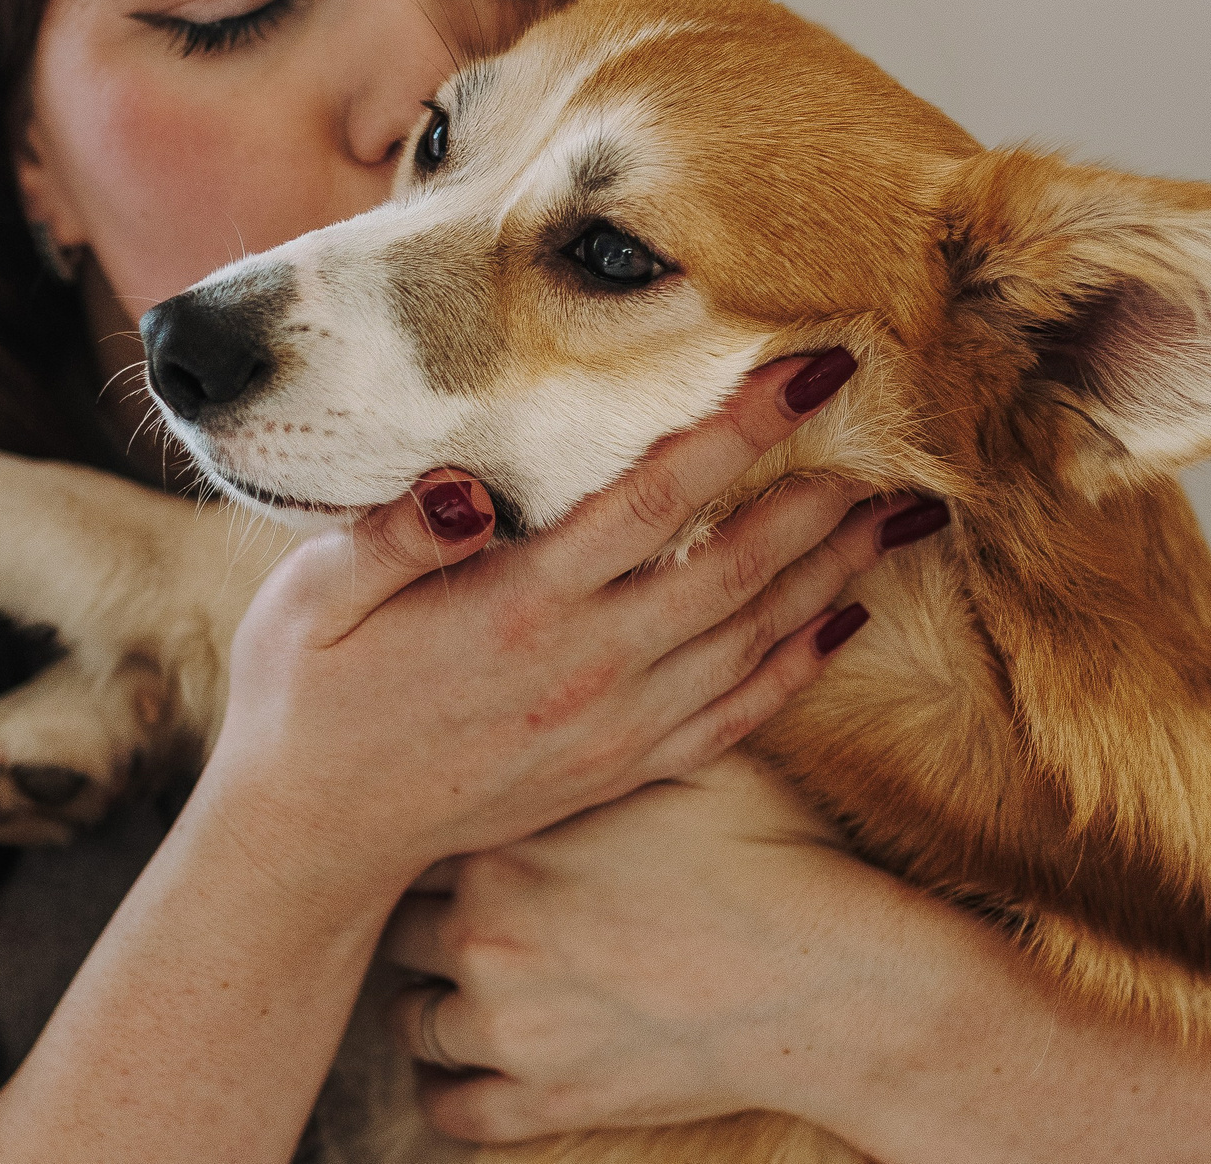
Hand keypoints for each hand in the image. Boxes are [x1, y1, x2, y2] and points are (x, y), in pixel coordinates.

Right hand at [198, 352, 915, 902]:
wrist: (315, 838)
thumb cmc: (304, 694)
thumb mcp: (310, 596)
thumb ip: (388, 536)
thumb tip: (460, 486)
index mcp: (517, 606)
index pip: (653, 499)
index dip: (740, 430)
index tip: (810, 372)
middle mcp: (584, 667)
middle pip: (735, 568)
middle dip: (823, 495)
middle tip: (900, 438)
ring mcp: (612, 726)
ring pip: (753, 639)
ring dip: (836, 572)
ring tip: (906, 518)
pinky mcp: (619, 769)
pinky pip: (735, 717)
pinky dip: (799, 667)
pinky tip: (844, 623)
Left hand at [378, 759, 936, 1141]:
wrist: (832, 978)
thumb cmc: (773, 854)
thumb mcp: (693, 752)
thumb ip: (618, 713)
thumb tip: (600, 648)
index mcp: (505, 837)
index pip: (409, 831)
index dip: (427, 834)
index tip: (446, 838)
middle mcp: (483, 930)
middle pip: (398, 924)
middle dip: (420, 918)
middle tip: (452, 914)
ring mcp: (509, 1024)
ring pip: (408, 1019)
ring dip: (429, 1004)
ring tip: (461, 989)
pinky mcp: (543, 1100)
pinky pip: (447, 1109)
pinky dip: (446, 1089)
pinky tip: (465, 1066)